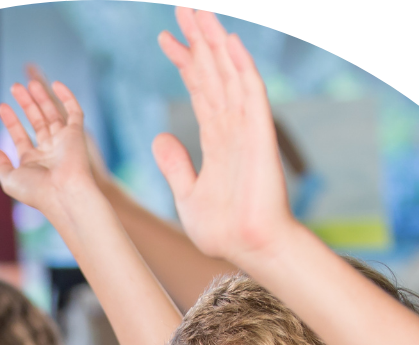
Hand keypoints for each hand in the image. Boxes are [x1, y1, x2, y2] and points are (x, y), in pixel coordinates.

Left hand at [0, 80, 97, 221]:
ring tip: (29, 82)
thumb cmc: (37, 191)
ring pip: (53, 114)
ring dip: (42, 97)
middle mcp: (49, 152)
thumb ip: (0, 165)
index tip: (2, 106)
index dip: (12, 122)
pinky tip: (56, 84)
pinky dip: (67, 97)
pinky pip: (74, 112)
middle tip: (15, 87)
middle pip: (37, 122)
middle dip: (26, 104)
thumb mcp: (10, 180)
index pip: (21, 137)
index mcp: (34, 162)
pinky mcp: (76, 135)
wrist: (64, 193)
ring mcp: (63, 142)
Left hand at [154, 8, 293, 263]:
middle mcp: (232, 127)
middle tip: (182, 7)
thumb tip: (159, 138)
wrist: (249, 248)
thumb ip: (175, 166)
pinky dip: (240, 66)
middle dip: (198, 39)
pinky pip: (251, 93)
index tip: (166, 40)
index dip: (184, 63)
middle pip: (213, 72)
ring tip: (198, 10)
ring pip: (229, 73)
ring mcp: (247, 128)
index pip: (199, 90)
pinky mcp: (260, 135)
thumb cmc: (223, 232)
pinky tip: (228, 41)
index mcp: (216, 140)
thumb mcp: (187, 196)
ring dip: (215, 41)